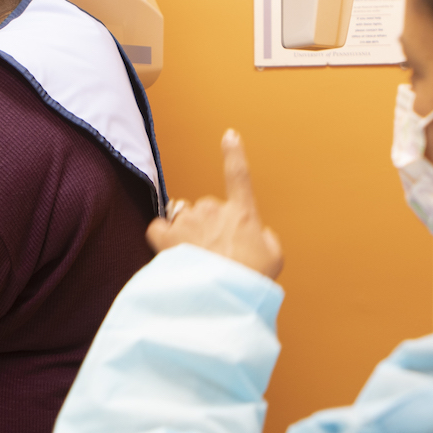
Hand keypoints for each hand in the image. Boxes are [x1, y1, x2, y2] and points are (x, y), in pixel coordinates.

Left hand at [146, 130, 283, 278]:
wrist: (224, 296)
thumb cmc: (250, 280)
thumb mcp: (274, 257)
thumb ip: (266, 238)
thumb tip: (258, 234)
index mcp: (242, 212)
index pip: (238, 175)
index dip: (234, 154)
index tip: (230, 136)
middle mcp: (214, 210)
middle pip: (206, 207)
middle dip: (207, 226)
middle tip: (214, 254)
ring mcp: (189, 221)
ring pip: (183, 217)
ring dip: (185, 232)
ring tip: (194, 259)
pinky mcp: (167, 236)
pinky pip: (158, 227)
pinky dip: (161, 237)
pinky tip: (170, 252)